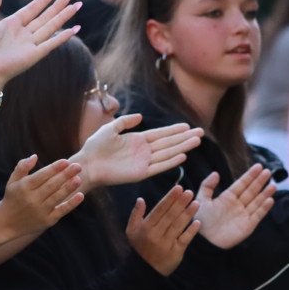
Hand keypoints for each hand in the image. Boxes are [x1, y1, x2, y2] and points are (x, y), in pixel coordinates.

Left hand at [0, 0, 80, 94]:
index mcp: (12, 24)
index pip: (32, 9)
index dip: (43, 0)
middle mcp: (24, 33)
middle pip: (45, 16)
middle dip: (58, 5)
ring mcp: (30, 44)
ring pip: (51, 26)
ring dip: (64, 16)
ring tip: (76, 5)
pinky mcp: (34, 55)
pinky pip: (51, 44)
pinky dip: (62, 37)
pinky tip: (74, 29)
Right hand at [0, 156, 84, 236]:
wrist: (6, 223)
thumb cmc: (12, 198)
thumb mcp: (12, 181)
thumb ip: (22, 167)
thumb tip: (35, 156)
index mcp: (24, 187)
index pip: (42, 175)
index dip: (54, 168)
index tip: (66, 161)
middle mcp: (32, 199)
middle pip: (51, 185)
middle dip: (65, 175)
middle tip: (78, 166)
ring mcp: (40, 211)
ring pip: (57, 197)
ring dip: (69, 187)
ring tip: (79, 178)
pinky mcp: (47, 221)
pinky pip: (61, 211)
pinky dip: (71, 204)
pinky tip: (80, 195)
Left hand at [70, 115, 202, 190]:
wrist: (87, 164)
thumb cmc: (95, 147)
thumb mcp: (110, 128)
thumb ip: (125, 121)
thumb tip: (141, 116)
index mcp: (137, 140)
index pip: (160, 134)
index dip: (174, 130)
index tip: (187, 126)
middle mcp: (143, 151)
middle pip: (168, 143)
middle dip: (184, 138)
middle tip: (201, 132)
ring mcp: (143, 162)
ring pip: (167, 153)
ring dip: (182, 147)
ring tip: (197, 141)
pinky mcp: (140, 173)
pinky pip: (159, 166)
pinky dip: (171, 162)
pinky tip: (182, 156)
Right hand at [126, 186, 199, 275]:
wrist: (143, 272)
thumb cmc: (138, 248)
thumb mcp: (131, 231)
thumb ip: (136, 214)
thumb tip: (140, 199)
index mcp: (146, 227)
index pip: (160, 209)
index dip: (170, 198)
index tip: (178, 188)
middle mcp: (156, 235)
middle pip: (170, 216)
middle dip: (181, 203)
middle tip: (189, 192)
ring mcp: (166, 244)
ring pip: (178, 226)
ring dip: (188, 214)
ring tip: (196, 203)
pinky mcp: (175, 253)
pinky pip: (184, 240)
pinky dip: (191, 231)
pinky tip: (198, 222)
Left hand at [195, 166, 275, 248]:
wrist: (203, 241)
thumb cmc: (200, 221)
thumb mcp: (201, 200)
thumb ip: (207, 186)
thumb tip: (216, 173)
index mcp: (227, 197)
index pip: (241, 184)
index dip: (250, 175)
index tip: (258, 166)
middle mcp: (237, 205)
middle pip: (251, 190)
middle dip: (259, 181)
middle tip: (268, 171)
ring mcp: (243, 215)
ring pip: (257, 201)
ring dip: (265, 193)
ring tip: (273, 184)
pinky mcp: (247, 226)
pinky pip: (257, 215)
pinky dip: (264, 208)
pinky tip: (270, 200)